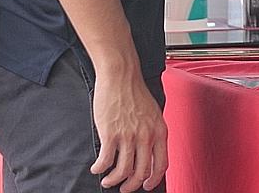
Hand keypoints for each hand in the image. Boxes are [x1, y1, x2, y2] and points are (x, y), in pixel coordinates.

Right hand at [89, 67, 166, 191]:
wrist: (121, 77)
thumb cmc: (135, 93)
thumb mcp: (153, 113)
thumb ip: (152, 132)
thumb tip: (148, 152)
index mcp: (159, 131)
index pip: (161, 165)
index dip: (154, 180)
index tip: (146, 186)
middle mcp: (146, 136)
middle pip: (141, 172)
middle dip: (131, 185)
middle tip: (124, 187)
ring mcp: (128, 136)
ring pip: (123, 171)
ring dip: (114, 180)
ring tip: (108, 180)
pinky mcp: (111, 134)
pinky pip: (105, 160)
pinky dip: (100, 168)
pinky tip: (97, 168)